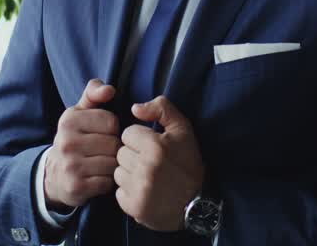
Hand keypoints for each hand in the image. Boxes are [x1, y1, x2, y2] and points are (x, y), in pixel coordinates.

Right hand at [44, 78, 121, 210]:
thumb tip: (109, 90)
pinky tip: (98, 177)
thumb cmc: (75, 138)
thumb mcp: (80, 112)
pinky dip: (107, 181)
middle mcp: (66, 142)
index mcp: (69, 120)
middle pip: (114, 143)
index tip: (102, 133)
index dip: (112, 129)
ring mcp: (70, 165)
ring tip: (102, 164)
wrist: (55, 175)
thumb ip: (93, 93)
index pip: (111, 121)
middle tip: (103, 152)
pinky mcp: (76, 186)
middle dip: (114, 148)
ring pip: (113, 163)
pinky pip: (107, 182)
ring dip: (113, 166)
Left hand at [114, 96, 204, 231]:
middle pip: (121, 153)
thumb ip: (161, 108)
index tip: (153, 147)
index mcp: (156, 146)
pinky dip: (129, 192)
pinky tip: (145, 192)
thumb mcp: (183, 129)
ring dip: (130, 174)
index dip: (140, 139)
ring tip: (148, 178)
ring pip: (118, 172)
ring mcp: (139, 189)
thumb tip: (134, 108)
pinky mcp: (135, 207)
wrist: (198, 204)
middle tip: (151, 164)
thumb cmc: (188, 163)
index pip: (127, 134)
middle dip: (134, 156)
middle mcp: (145, 168)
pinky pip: (118, 192)